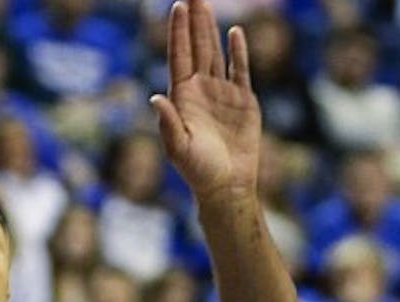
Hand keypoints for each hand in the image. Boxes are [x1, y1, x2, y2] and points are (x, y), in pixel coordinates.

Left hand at [150, 0, 259, 204]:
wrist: (228, 186)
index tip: (177, 6)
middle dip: (194, 19)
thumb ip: (169, 124)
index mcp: (182, 96)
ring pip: (215, 52)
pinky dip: (238, 52)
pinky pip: (240, 70)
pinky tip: (234, 32)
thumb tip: (155, 98)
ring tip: (206, 3)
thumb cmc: (199, 172)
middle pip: (196, 46)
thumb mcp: (180, 149)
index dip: (178, 31)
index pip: (180, 55)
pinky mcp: (243, 101)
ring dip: (211, 28)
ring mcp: (222, 93)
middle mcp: (200, 89)